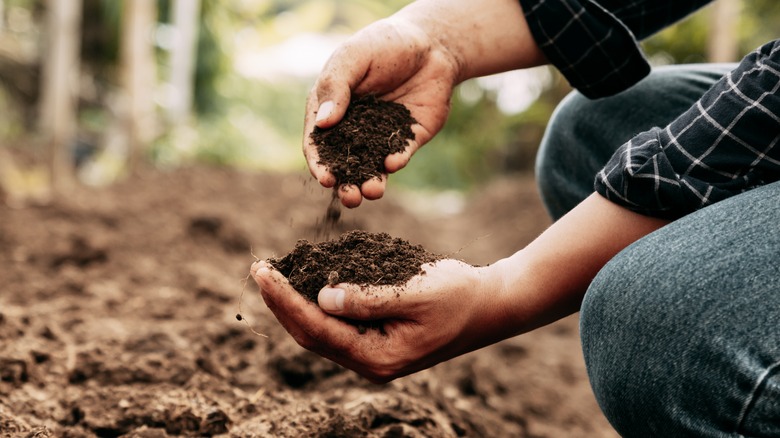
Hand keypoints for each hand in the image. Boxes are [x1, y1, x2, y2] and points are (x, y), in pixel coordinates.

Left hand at [251, 258, 508, 382]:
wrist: (489, 306)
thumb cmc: (459, 295)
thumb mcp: (416, 292)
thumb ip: (368, 298)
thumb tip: (321, 298)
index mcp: (379, 358)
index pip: (318, 330)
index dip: (286, 300)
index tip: (264, 272)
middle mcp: (370, 362)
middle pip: (311, 335)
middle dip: (281, 302)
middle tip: (259, 268)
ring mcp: (372, 353)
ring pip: (319, 331)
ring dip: (294, 303)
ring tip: (271, 275)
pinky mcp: (376, 339)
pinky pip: (336, 324)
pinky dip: (316, 302)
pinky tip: (303, 282)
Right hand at [304, 17, 457, 207]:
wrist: (431, 43)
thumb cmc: (383, 44)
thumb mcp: (353, 57)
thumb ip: (336, 87)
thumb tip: (322, 123)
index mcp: (331, 109)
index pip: (318, 143)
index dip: (320, 163)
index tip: (325, 179)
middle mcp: (353, 128)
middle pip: (344, 164)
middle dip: (346, 184)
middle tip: (351, 198)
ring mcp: (380, 136)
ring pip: (372, 167)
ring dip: (371, 183)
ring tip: (373, 191)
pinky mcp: (408, 139)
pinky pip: (399, 155)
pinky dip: (396, 161)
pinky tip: (393, 162)